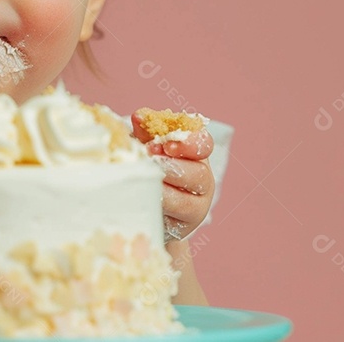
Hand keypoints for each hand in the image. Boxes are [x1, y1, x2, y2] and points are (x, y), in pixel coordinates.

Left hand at [130, 112, 214, 242]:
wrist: (141, 205)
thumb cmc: (147, 167)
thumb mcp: (146, 145)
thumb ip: (146, 131)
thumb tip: (140, 116)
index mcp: (196, 154)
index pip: (203, 145)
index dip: (187, 143)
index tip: (166, 143)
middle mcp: (203, 180)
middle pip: (198, 174)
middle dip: (171, 167)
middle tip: (148, 161)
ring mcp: (197, 207)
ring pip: (186, 201)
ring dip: (162, 190)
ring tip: (143, 181)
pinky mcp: (183, 227)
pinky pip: (173, 220)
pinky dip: (158, 209)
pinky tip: (143, 199)